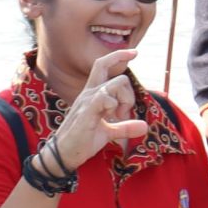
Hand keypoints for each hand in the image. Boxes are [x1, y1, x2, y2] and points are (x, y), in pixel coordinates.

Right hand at [48, 49, 149, 167]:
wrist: (63, 154)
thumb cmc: (83, 140)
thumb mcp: (109, 133)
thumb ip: (125, 127)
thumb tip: (144, 126)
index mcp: (93, 94)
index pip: (103, 65)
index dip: (118, 56)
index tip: (135, 52)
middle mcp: (89, 93)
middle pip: (117, 76)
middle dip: (129, 94)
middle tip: (124, 114)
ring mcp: (86, 102)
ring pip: (114, 85)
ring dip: (125, 101)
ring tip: (118, 118)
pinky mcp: (85, 112)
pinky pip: (103, 98)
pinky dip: (112, 104)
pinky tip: (111, 116)